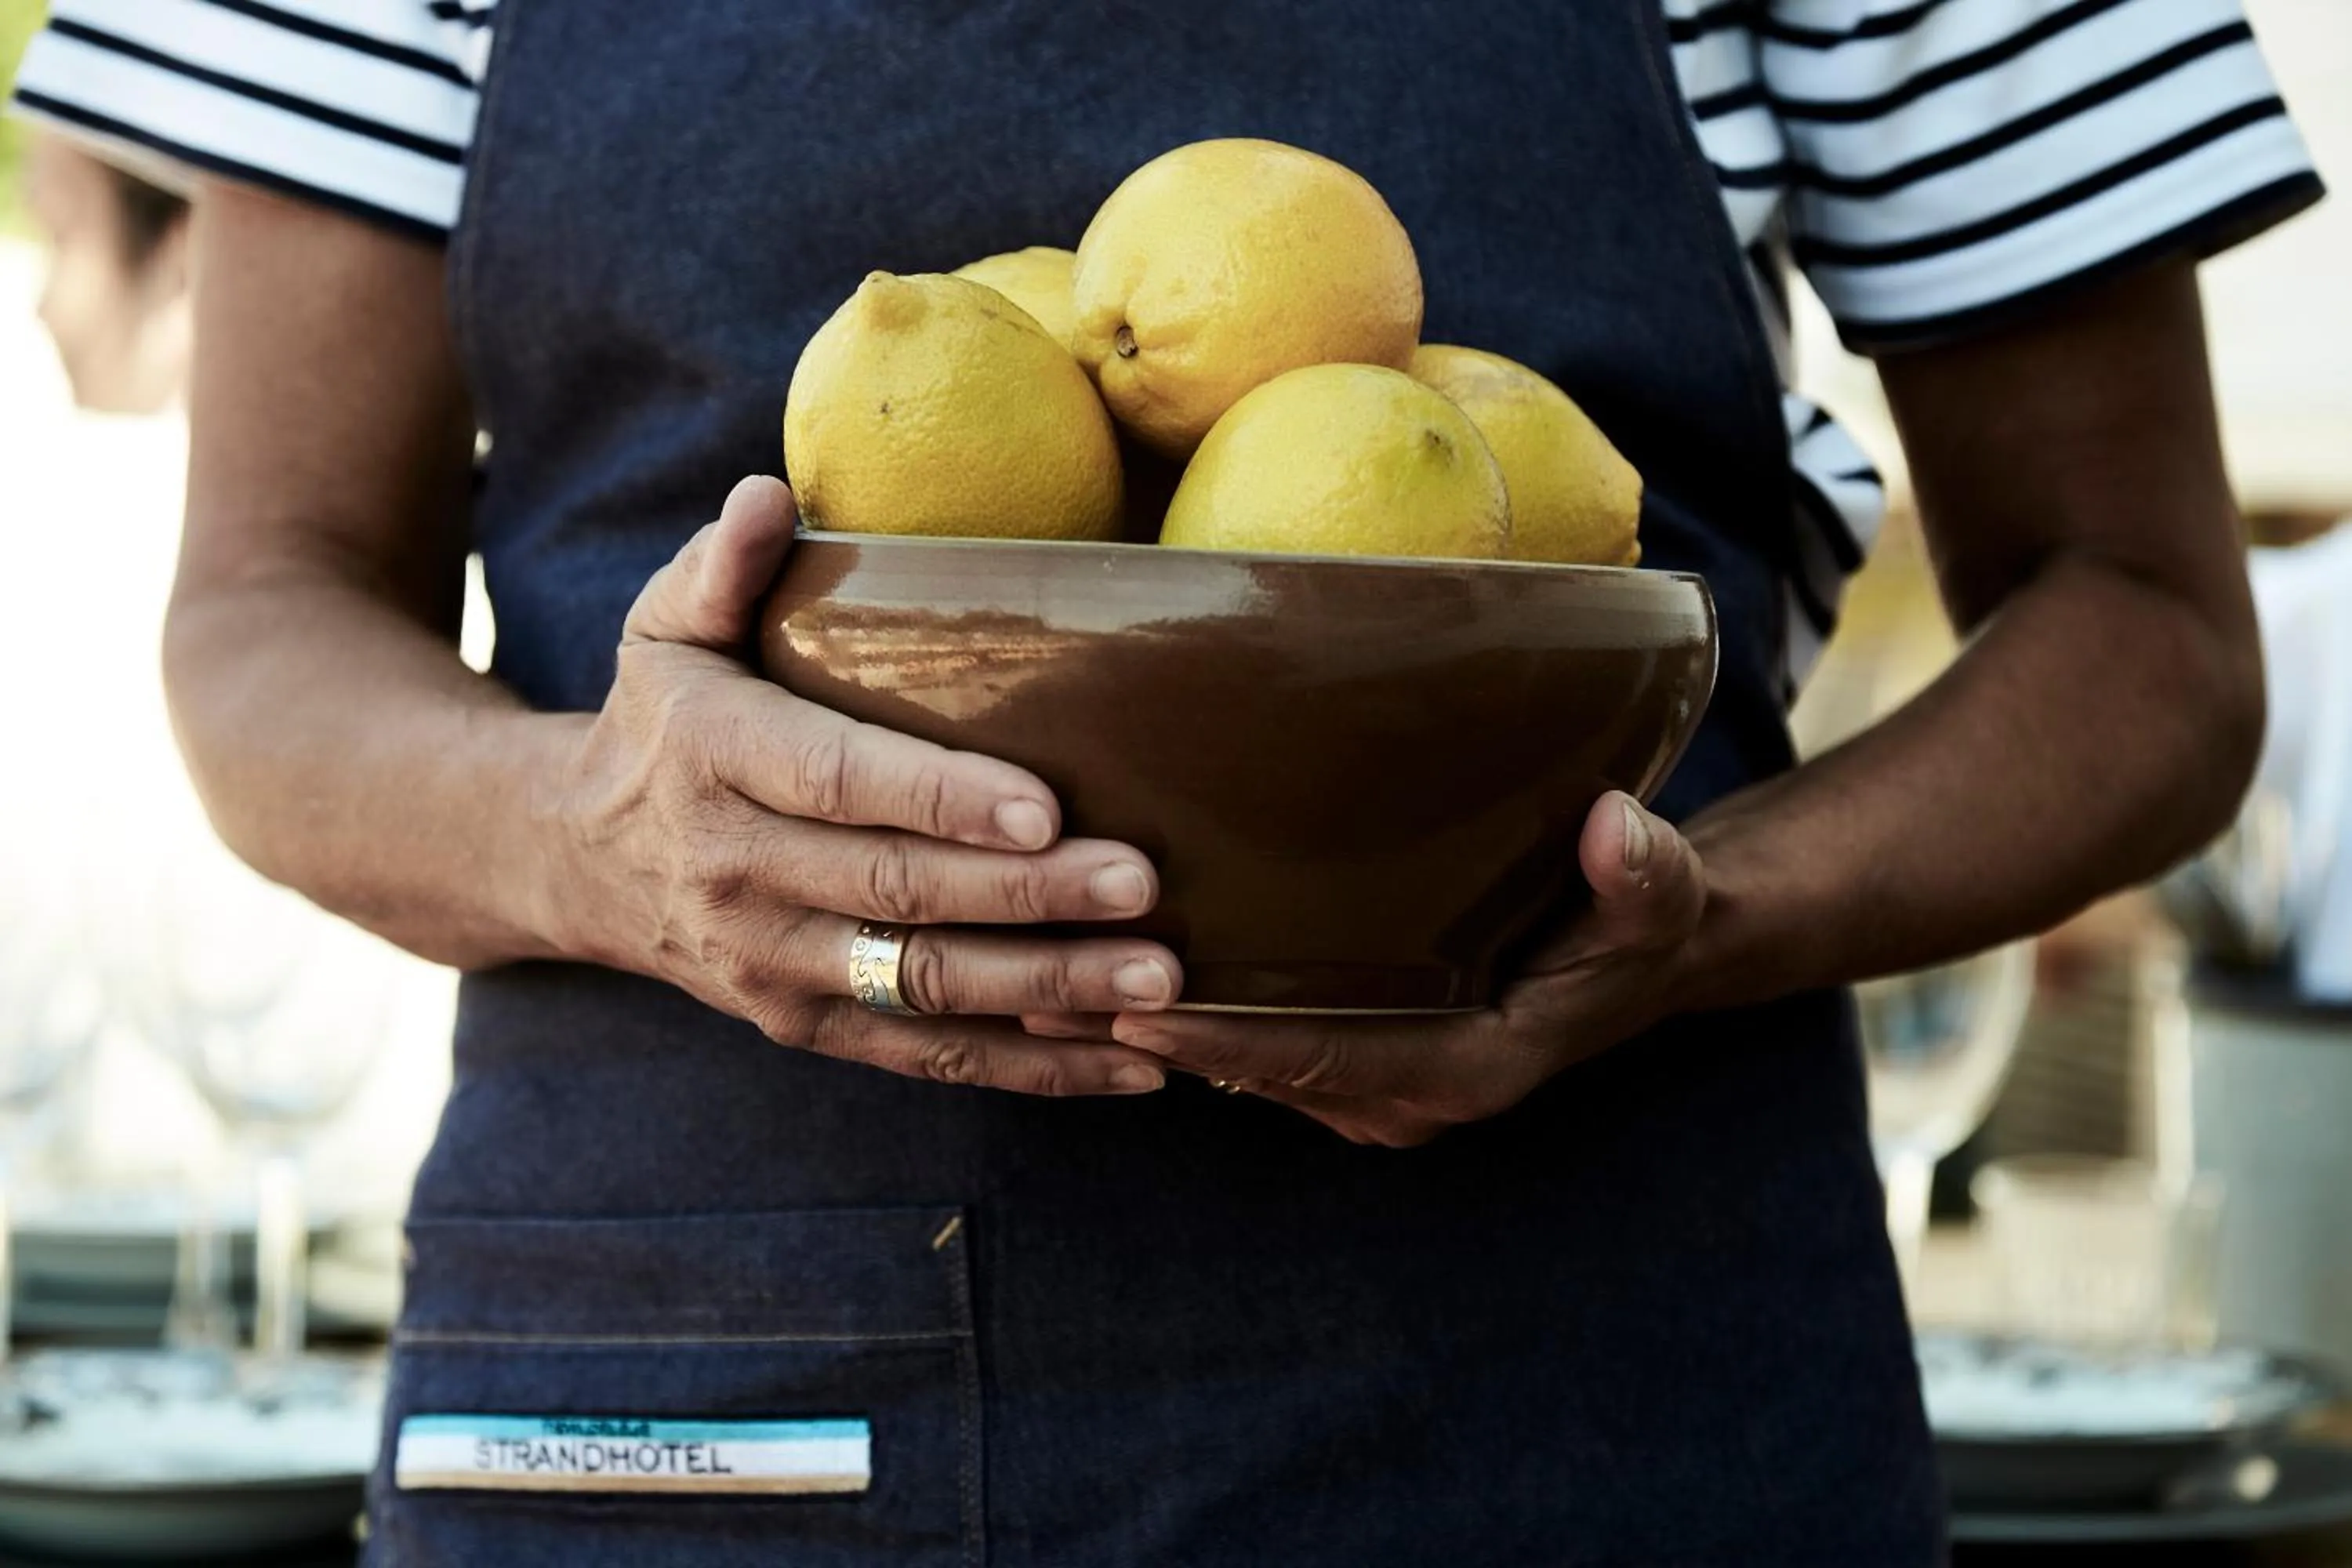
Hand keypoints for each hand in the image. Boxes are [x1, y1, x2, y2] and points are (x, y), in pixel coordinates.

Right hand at [551, 475, 1181, 1096]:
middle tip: (1142, 886)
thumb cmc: (661, 720)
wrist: (576, 860)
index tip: (1046, 804)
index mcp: (715, 759)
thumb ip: (722, 565)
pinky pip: (927, 1057)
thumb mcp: (663, 628)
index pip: (838, 782)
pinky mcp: (805, 1025)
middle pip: (899, 892)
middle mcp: (738, 873)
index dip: (941, 799)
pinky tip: (1131, 1063)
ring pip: (923, 988)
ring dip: (1048, 989)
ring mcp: (771, 965)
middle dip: (1028, 896)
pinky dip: (1031, 1067)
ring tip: (1157, 977)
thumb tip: (769, 495)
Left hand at [1039, 793, 1703, 1143]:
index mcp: (1465, 1069)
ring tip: (1037, 985)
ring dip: (1148, 1035)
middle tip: (1042, 994)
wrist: (1642, 952)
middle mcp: (1407, 1095)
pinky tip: (1099, 979)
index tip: (1136, 1013)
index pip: (1321, 1057)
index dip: (1227, 1041)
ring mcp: (1374, 1087)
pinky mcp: (1353, 1059)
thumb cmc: (1641, 918)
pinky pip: (1255, 1049)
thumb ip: (1641, 872)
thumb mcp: (1657, 893)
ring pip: (1243, 1067)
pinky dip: (1183, 1023)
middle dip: (1153, 1041)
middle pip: (1258, 1071)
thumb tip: (1615, 828)